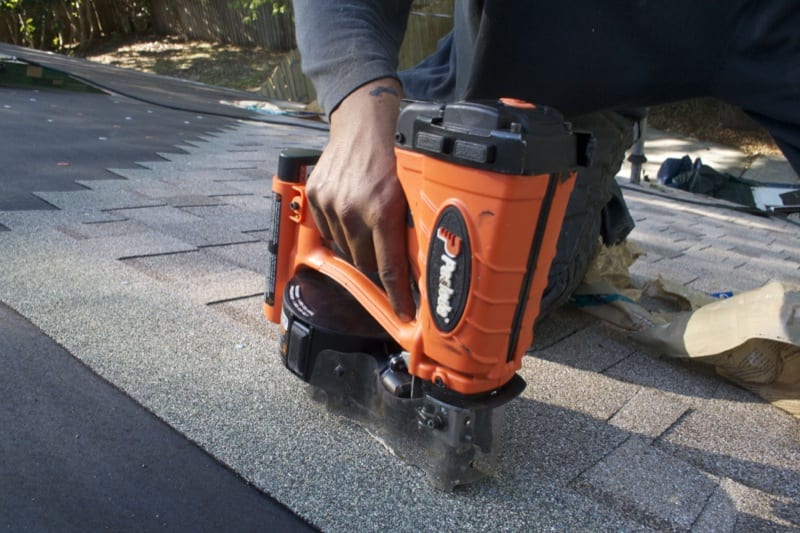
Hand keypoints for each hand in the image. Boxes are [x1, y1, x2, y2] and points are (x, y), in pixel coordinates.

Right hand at [306, 78, 415, 320]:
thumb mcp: (409, 193)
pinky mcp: (316, 198)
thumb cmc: (391, 159)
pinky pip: (329, 234)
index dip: (397, 295)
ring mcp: (331, 205)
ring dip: (358, 250)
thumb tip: (419, 263)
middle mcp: (354, 211)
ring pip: (345, 251)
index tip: (403, 313)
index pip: (389, 267)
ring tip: (368, 232)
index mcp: (383, 211)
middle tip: (387, 262)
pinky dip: (341, 234)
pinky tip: (351, 219)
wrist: (361, 127)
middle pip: (365, 263)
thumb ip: (411, 227)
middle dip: (378, 268)